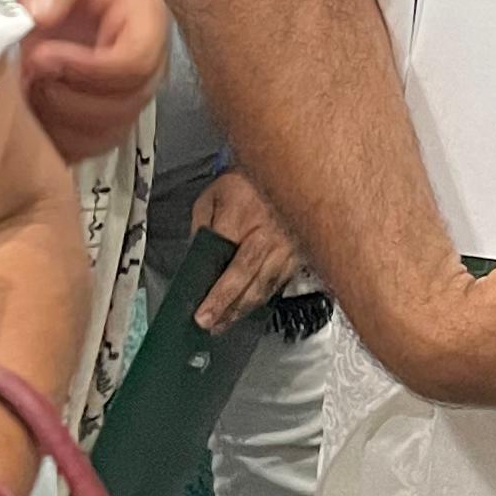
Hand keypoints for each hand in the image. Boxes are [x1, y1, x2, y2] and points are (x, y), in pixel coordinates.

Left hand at [17, 0, 170, 158]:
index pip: (133, 64)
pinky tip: (30, 107)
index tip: (40, 53)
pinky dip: (53, 137)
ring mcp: (127, 97)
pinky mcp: (104, 117)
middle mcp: (147, 67)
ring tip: (26, 85)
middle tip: (27, 68)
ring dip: (55, 118)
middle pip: (121, 107)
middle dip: (64, 96)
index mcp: (146, 23)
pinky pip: (87, 147)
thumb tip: (39, 13)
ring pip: (103, 133)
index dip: (85, 69)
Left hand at [189, 169, 303, 326]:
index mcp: (242, 217)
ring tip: (224, 323)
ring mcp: (287, 245)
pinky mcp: (298, 253)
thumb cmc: (248, 182)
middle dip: (227, 306)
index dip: (215, 291)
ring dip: (243, 308)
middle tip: (209, 324)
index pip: (225, 262)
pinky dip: (262, 298)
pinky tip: (248, 307)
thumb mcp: (213, 196)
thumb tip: (196, 256)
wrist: (289, 171)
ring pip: (265, 285)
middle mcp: (267, 234)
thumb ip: (202, 226)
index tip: (201, 312)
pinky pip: (279, 281)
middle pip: (247, 279)